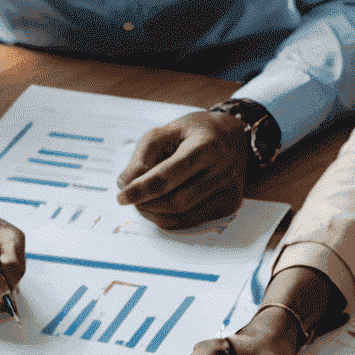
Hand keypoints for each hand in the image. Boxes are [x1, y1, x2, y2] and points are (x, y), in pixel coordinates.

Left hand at [116, 110, 248, 227]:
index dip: (142, 190)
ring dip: (153, 213)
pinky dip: (168, 219)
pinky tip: (159, 207)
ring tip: (142, 201)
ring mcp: (229, 190)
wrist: (232, 138)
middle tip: (130, 197)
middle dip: (146, 203)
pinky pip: (190, 222)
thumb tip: (126, 185)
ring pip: (181, 216)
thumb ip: (142, 157)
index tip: (122, 197)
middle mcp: (223, 170)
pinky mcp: (229, 205)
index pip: (168, 176)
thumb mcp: (164, 132)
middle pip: (174, 201)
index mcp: (206, 146)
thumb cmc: (194, 133)